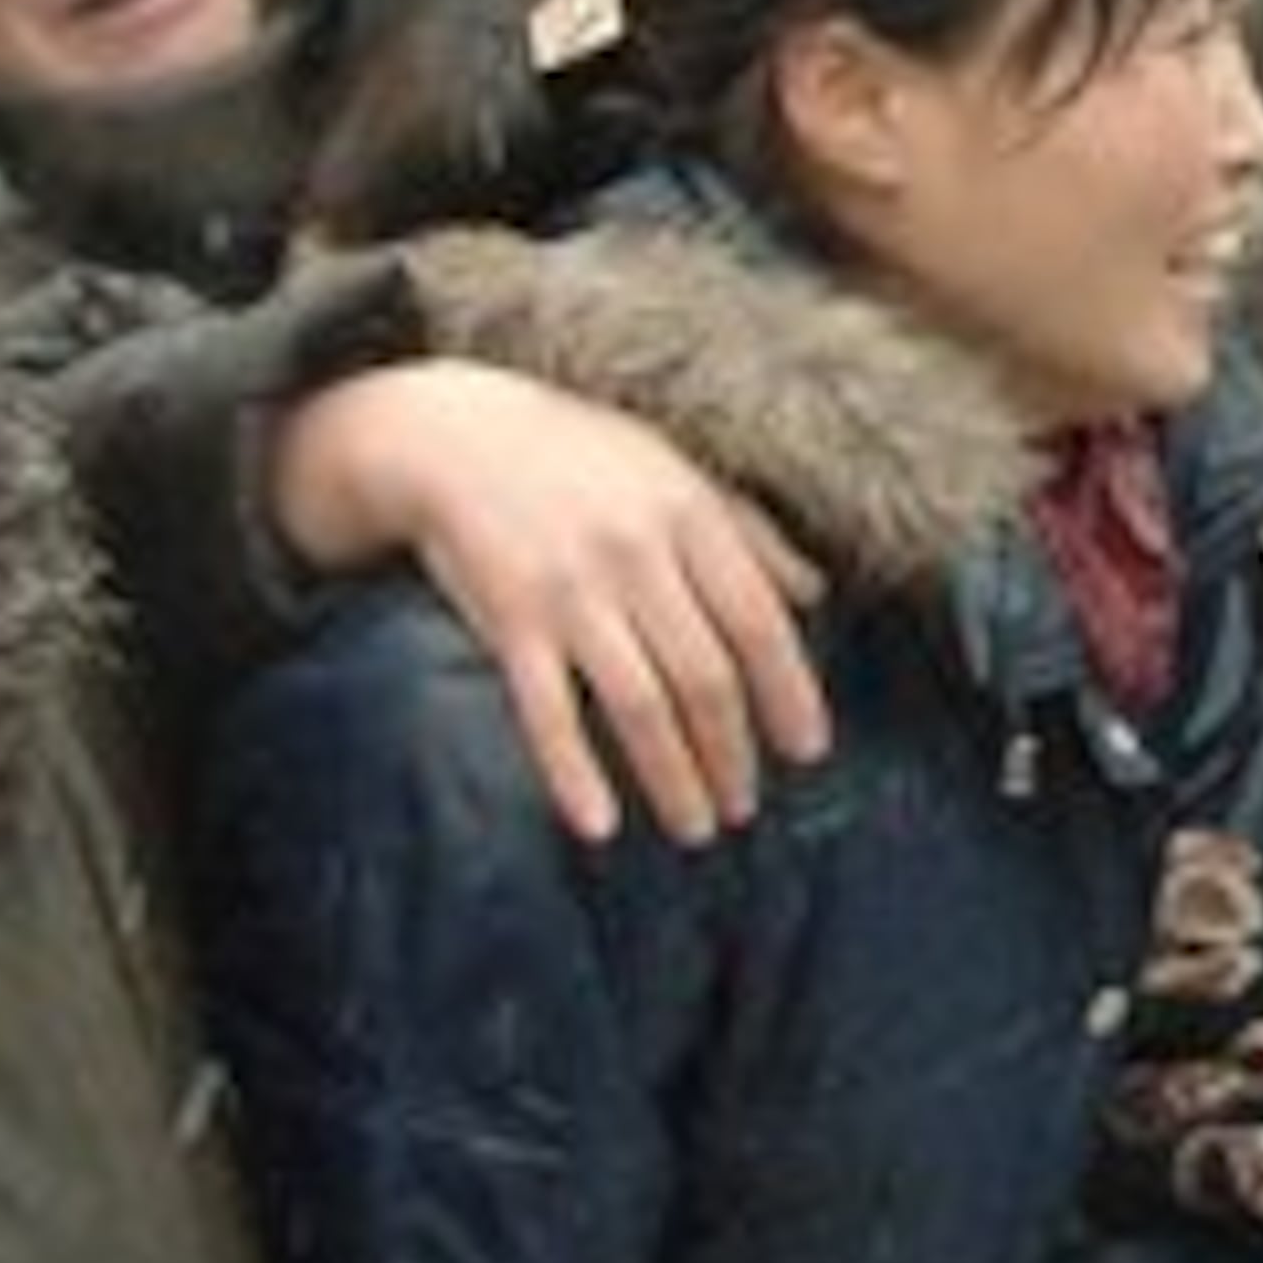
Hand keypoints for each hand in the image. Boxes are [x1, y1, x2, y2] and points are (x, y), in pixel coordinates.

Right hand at [270, 360, 829, 847]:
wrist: (450, 435)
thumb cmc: (572, 453)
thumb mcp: (671, 469)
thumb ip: (746, 530)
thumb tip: (813, 594)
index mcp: (687, 515)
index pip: (758, 622)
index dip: (790, 694)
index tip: (807, 751)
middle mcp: (636, 555)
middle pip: (705, 676)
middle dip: (732, 754)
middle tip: (742, 808)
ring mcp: (570, 591)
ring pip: (640, 705)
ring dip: (674, 778)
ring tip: (694, 828)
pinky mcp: (508, 619)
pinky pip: (546, 711)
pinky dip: (573, 774)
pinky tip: (599, 826)